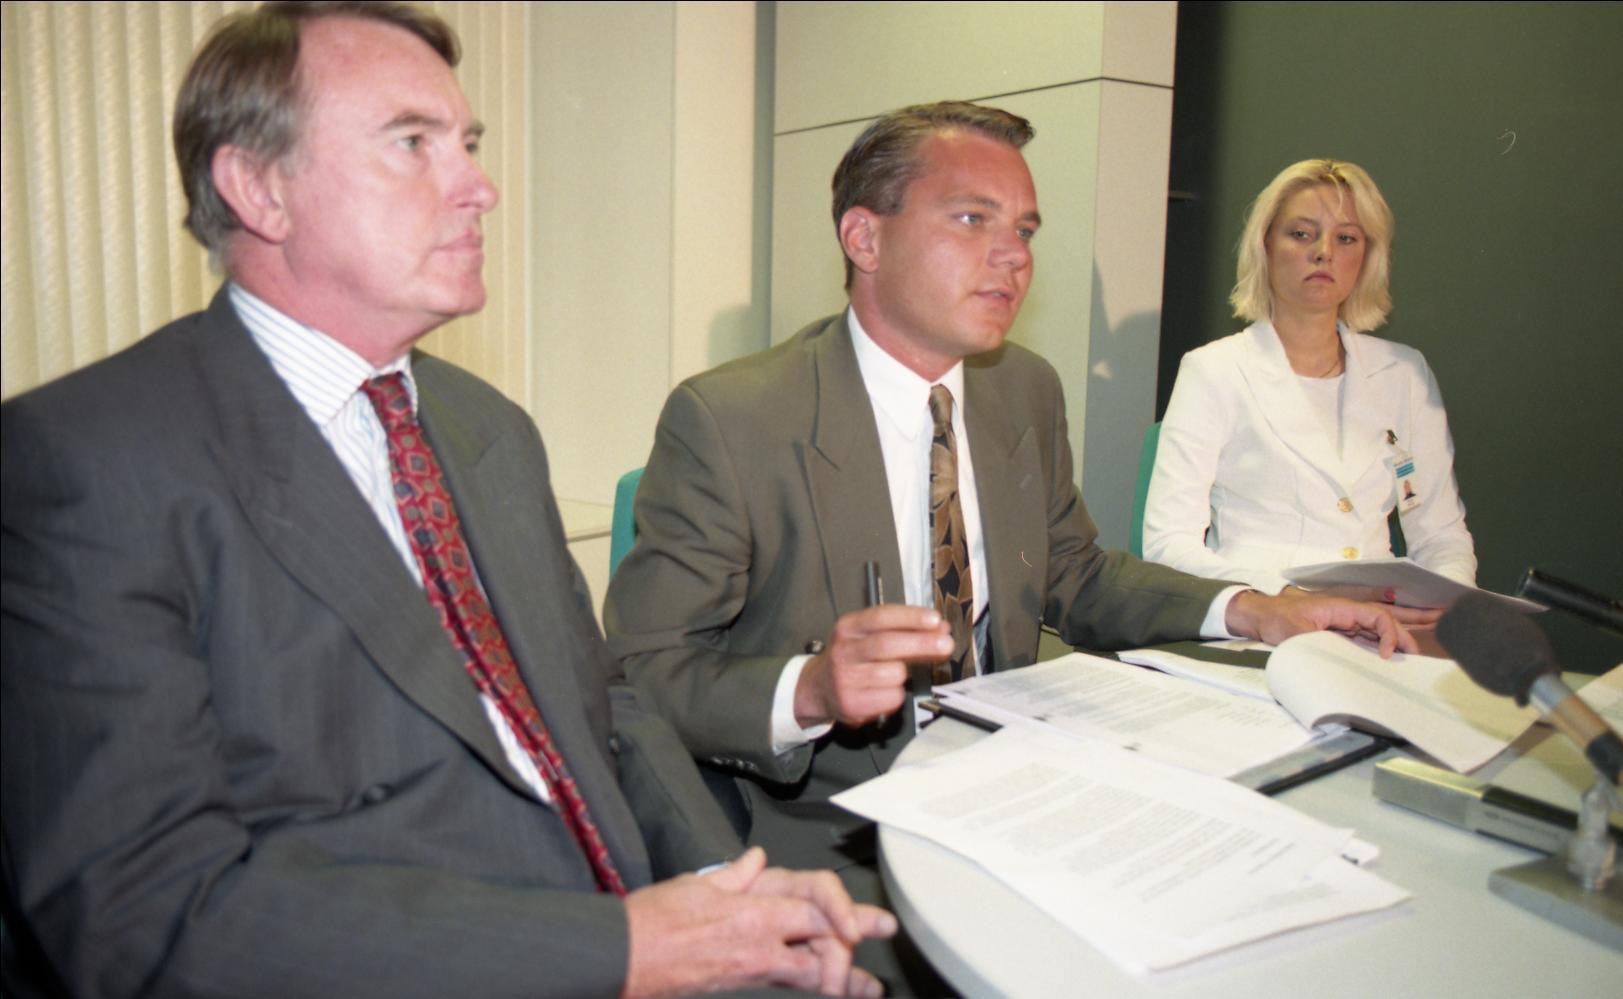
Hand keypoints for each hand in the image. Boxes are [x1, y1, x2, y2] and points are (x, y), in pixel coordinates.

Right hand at [623, 847, 895, 997]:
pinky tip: (831, 990)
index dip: (843, 912)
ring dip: (841, 974)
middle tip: (882, 931)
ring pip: (810, 972)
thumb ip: (736, 875)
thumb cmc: (652, 921)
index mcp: (752, 912)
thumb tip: (756, 861)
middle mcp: (760, 944)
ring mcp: (752, 969)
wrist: (624, 958)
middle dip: (854, 937)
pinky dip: (812, 985)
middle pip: (823, 941)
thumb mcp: (698, 885)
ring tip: (867, 984)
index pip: (814, 907)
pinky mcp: (741, 984)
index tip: (861, 922)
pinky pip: (787, 984)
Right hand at [794, 605, 951, 727]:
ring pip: (893, 674)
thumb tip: (940, 630)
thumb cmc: (854, 658)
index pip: (881, 617)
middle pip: (887, 644)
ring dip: (904, 674)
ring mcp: (845, 679)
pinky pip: (892, 698)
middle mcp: (844, 651)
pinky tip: (886, 691)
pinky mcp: (851, 704)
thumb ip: (903, 631)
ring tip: (896, 674)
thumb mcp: (869, 636)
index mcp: (848, 628)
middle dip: (921, 643)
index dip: (910, 617)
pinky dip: (897, 695)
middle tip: (946, 644)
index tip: (935, 620)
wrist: (820, 689)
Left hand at [1227, 589, 1418, 657]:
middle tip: (1419, 656)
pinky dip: (1381, 646)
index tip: (1387, 656)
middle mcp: (1347, 613)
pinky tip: (1390, 659)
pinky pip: (1366, 638)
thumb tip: (1334, 657)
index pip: (1376, 616)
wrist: (1260, 616)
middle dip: (1405, 634)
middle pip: (1384, 621)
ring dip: (1397, 640)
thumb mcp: (1293, 632)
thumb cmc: (1276, 619)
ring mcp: (1344, 622)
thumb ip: (1316, 642)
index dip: (1388, 634)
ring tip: (1414, 656)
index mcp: (1340, 608)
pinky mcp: (1339, 633)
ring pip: (1378, 629)